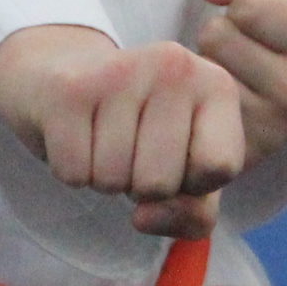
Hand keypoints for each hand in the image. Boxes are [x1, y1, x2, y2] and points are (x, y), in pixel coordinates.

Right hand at [0, 24, 246, 239]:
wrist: (67, 74)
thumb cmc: (142, 132)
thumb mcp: (188, 173)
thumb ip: (193, 215)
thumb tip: (142, 218)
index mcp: (217, 86)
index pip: (219, 168)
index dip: (192, 184)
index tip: (178, 158)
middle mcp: (174, 67)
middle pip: (160, 183)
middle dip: (141, 186)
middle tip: (132, 149)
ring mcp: (120, 71)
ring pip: (113, 181)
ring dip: (105, 178)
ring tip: (104, 140)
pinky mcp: (69, 88)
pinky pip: (74, 173)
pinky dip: (73, 171)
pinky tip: (79, 135)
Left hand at [190, 0, 286, 168]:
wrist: (258, 105)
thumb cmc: (267, 39)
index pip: (252, 1)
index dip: (241, 1)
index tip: (250, 20)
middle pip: (224, 30)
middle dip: (222, 30)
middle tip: (236, 51)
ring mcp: (272, 127)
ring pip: (206, 62)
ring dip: (207, 59)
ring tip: (226, 73)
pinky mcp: (238, 149)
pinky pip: (196, 98)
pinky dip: (198, 92)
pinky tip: (215, 102)